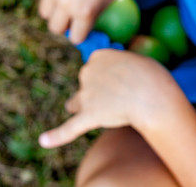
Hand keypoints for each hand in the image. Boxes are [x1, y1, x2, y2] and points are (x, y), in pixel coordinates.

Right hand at [38, 0, 127, 43]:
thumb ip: (96, 14)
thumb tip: (87, 27)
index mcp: (84, 11)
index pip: (76, 37)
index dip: (82, 33)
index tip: (85, 26)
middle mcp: (65, 2)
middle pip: (56, 28)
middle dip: (66, 25)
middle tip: (74, 16)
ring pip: (45, 12)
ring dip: (55, 10)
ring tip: (67, 0)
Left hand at [38, 49, 180, 147]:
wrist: (152, 94)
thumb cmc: (152, 77)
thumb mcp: (139, 61)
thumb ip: (124, 67)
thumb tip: (123, 77)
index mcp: (99, 56)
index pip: (96, 65)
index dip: (108, 75)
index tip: (122, 81)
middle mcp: (88, 72)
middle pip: (85, 83)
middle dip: (95, 91)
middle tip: (120, 98)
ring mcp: (86, 95)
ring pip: (76, 102)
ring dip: (80, 107)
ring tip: (89, 112)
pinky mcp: (88, 115)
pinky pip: (69, 128)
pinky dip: (56, 136)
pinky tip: (43, 141)